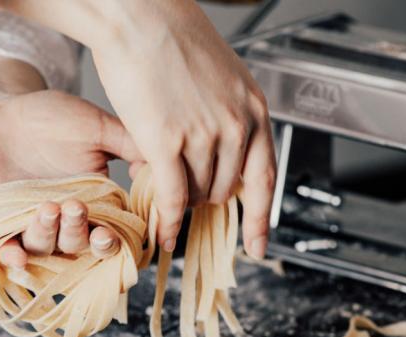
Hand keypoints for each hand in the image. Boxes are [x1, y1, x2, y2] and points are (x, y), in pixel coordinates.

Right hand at [0, 0, 275, 258]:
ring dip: (179, 201)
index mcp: (254, 110)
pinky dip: (168, 221)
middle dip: (202, 198)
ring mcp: (204, 136)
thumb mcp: (222, 78)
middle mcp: (236, 126)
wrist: (140, 17)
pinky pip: (172, 198)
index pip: (264, 179)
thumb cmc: (173, 40)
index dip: (261, 219)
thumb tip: (220, 157)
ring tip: (161, 186)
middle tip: (180, 189)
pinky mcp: (167, 142)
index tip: (258, 245)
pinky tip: (162, 233)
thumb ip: (230, 118)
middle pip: (222, 191)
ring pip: (195, 194)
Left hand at [0, 89, 141, 267]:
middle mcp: (66, 221)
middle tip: (76, 207)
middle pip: (80, 248)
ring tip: (48, 207)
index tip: (110, 232)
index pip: (112, 234)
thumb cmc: (50, 116)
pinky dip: (10, 256)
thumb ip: (132, 147)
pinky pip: (6, 250)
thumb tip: (166, 171)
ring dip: (49, 236)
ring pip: (46, 249)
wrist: (0, 110)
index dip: (114, 241)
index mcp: (95, 203)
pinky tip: (15, 254)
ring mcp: (33, 225)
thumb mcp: (97, 127)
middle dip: (80, 234)